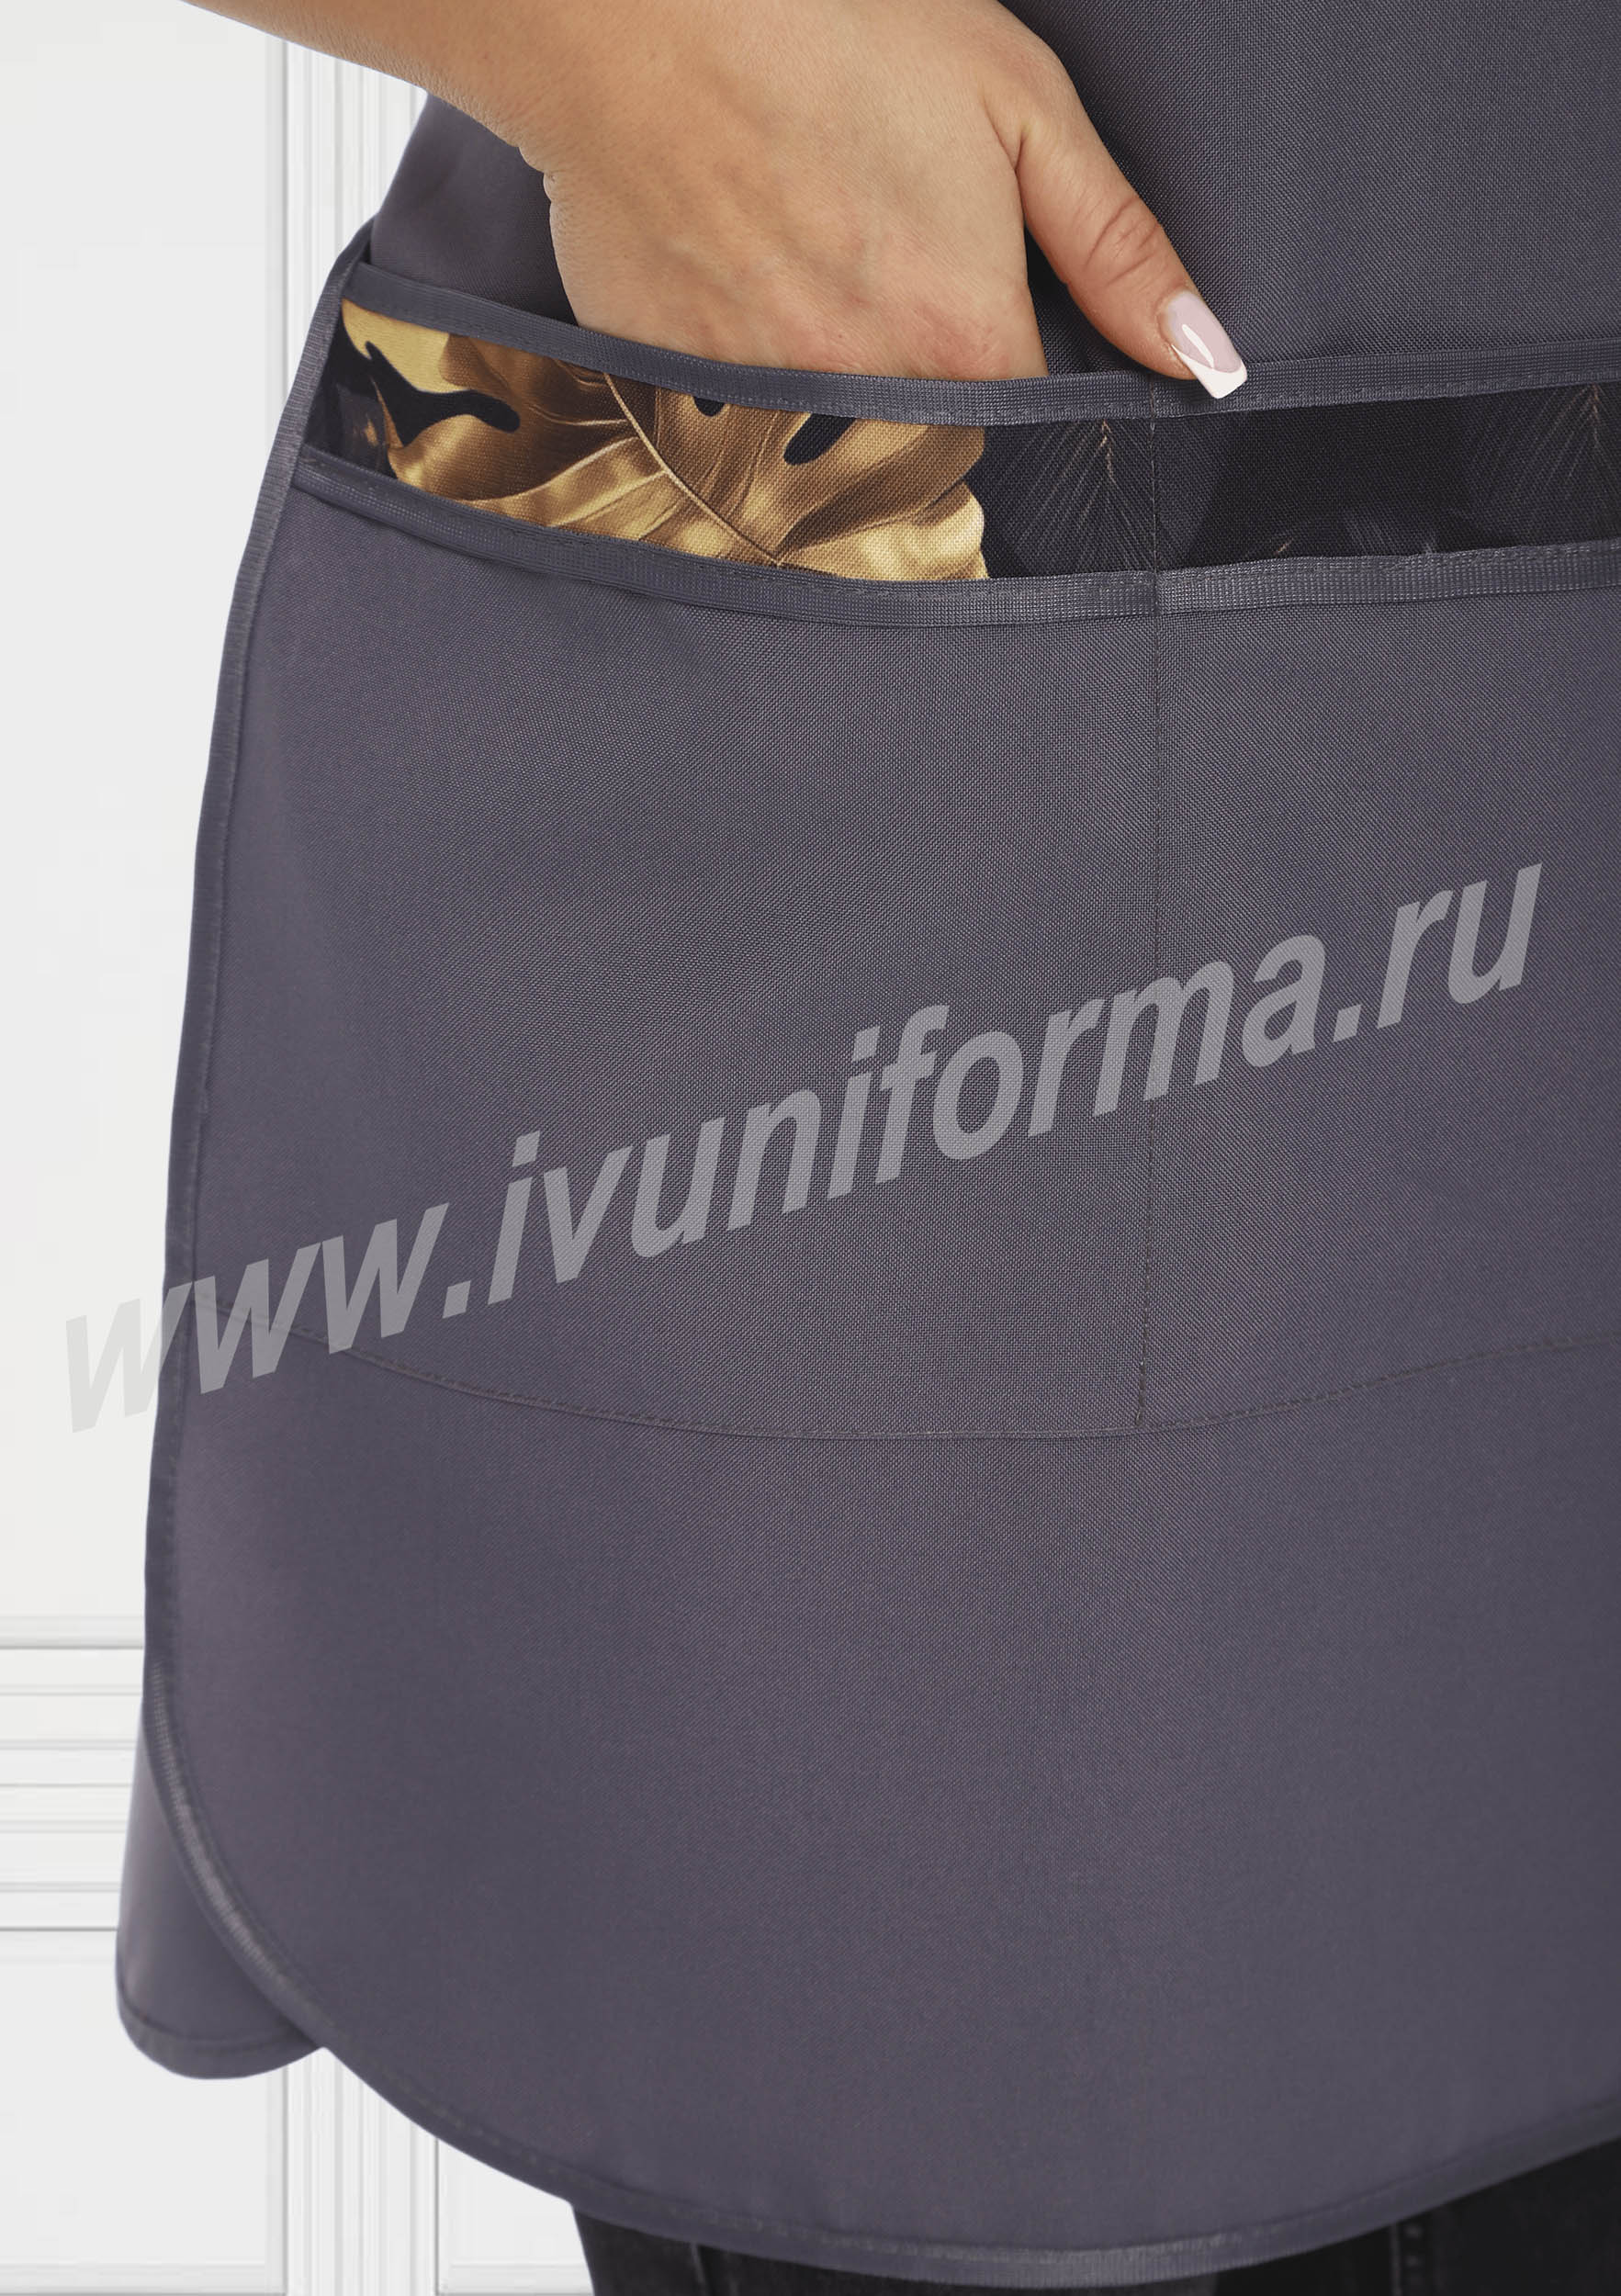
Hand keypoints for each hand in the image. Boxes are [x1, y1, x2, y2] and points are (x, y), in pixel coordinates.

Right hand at [481, 0, 1246, 389]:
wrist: (632, 7)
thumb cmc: (833, 25)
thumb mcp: (1017, 103)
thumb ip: (1115, 246)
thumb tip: (1203, 356)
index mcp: (966, 340)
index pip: (1032, 439)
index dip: (1025, 393)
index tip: (998, 343)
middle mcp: (868, 399)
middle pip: (930, 463)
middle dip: (930, 414)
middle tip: (888, 296)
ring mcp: (761, 411)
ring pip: (826, 463)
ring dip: (835, 407)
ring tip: (810, 290)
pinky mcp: (674, 401)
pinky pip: (725, 436)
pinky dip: (738, 388)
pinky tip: (732, 291)